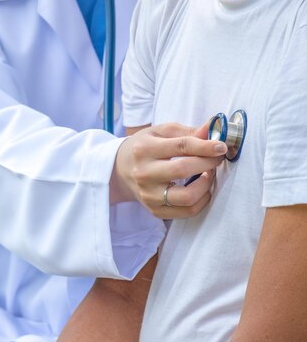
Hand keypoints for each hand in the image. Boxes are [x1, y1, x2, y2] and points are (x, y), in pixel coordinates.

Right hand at [111, 122, 226, 218]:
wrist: (120, 170)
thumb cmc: (144, 148)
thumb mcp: (160, 132)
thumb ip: (187, 132)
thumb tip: (213, 129)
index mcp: (144, 149)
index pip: (180, 146)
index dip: (205, 146)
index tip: (221, 146)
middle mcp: (143, 173)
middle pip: (183, 170)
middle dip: (208, 163)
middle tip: (217, 158)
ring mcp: (148, 194)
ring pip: (187, 196)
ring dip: (206, 185)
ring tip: (209, 174)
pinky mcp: (154, 210)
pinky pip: (186, 212)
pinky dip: (202, 201)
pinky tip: (203, 190)